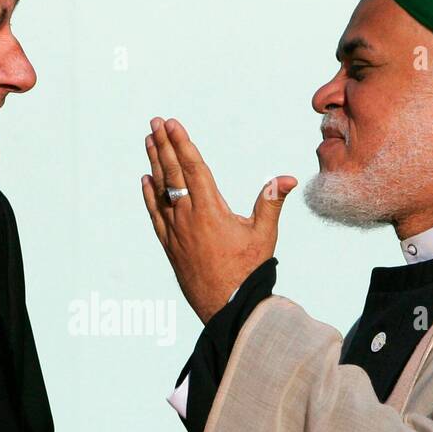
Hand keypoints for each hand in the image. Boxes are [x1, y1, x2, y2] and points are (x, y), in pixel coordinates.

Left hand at [141, 117, 296, 322]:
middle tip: (155, 123)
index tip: (172, 124)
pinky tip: (145, 181)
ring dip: (155, 164)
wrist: (226, 308)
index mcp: (210, 210)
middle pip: (172, 174)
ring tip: (149, 141)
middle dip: (164, 145)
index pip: (193, 168)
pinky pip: (155, 214)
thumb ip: (271, 202)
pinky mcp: (170, 245)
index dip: (182, 143)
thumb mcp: (264, 235)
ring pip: (161, 191)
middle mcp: (187, 217)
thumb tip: (287, 178)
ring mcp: (175, 231)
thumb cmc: (248, 271)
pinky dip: (149, 196)